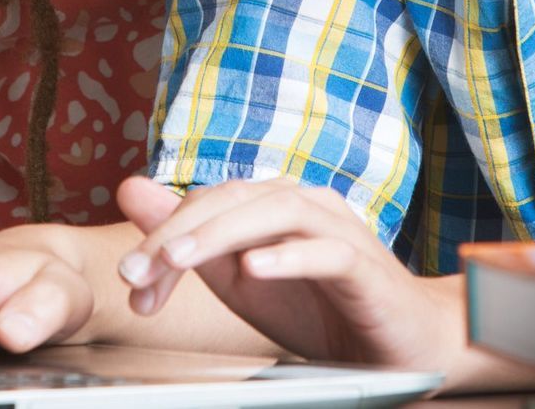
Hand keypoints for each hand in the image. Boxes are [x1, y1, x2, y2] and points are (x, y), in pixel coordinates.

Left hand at [114, 176, 458, 376]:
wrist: (404, 343)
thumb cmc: (323, 310)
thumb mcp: (242, 283)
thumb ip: (192, 244)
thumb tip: (131, 192)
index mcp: (272, 203)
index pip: (207, 202)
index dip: (163, 236)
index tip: (131, 281)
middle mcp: (305, 203)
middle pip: (234, 198)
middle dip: (178, 234)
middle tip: (136, 271)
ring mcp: (339, 228)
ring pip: (277, 212)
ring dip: (222, 233)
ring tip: (180, 259)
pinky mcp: (366, 265)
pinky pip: (328, 252)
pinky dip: (289, 257)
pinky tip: (257, 268)